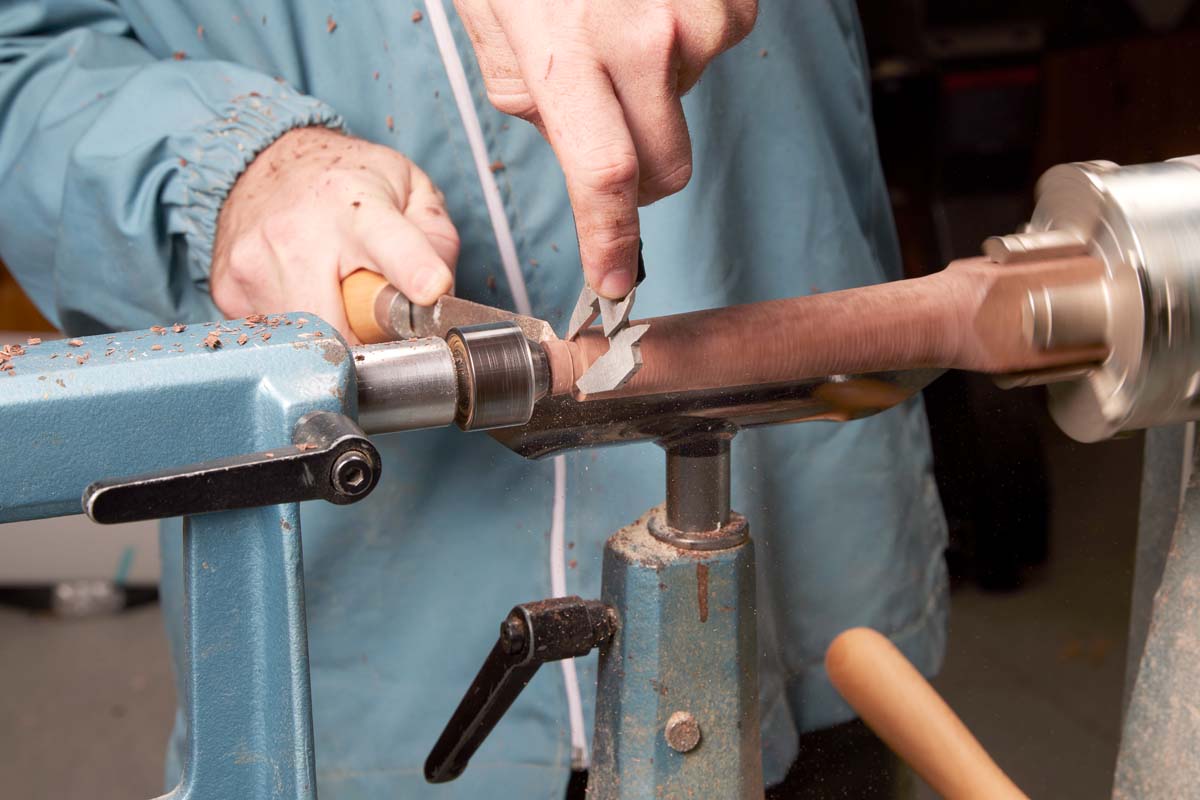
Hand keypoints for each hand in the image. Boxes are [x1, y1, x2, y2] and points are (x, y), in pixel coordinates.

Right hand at [212, 127, 458, 341]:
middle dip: (366, 340)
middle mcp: (296, 234)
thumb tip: (440, 299)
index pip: (390, 245)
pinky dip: (297, 330)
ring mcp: (255, 264)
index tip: (430, 291)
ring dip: (331, 335)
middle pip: (340, 328)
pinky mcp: (228, 290)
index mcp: (354, 205)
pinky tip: (303, 295)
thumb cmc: (343, 181)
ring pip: (308, 343)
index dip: (414, 272)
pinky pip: (276, 338)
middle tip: (375, 321)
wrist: (261, 159)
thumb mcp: (409, 189)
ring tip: (336, 298)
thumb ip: (437, 241)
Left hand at [455, 0, 756, 297]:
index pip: (602, 177)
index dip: (612, 242)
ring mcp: (697, 16)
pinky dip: (684, 45)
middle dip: (636, 173)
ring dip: (655, 89)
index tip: (615, 283)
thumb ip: (529, 94)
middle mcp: (644, 37)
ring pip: (688, 110)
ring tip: (618, 22)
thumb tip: (570, 148)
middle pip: (665, 170)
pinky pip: (716, 55)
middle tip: (605, 130)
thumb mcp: (493, 18)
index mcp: (567, 49)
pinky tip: (651, 5)